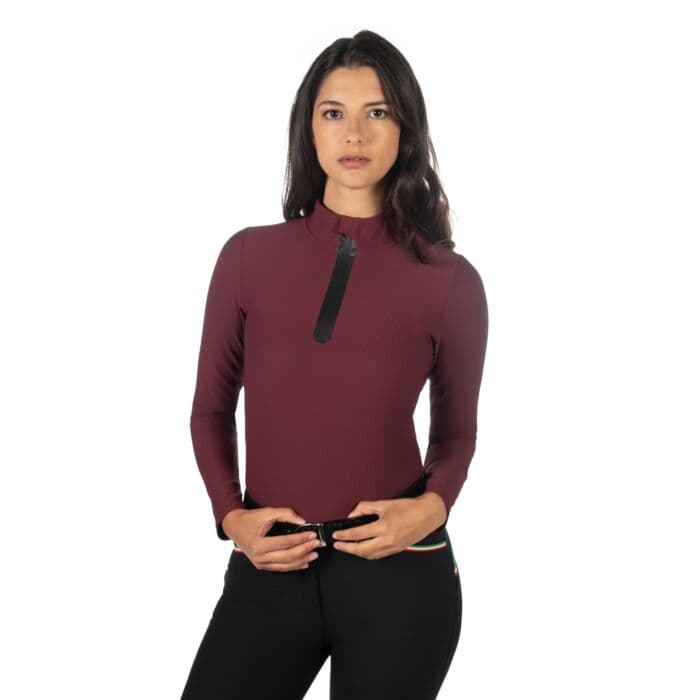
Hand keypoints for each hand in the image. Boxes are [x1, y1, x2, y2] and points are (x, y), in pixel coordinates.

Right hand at [223, 507, 320, 570]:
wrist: (234, 526)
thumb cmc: (250, 518)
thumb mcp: (267, 512)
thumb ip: (286, 514)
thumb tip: (303, 521)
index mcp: (259, 544)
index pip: (285, 542)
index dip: (301, 539)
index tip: (313, 534)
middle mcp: (259, 557)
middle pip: (287, 556)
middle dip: (304, 550)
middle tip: (316, 543)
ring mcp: (260, 563)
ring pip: (285, 565)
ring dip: (302, 560)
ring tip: (314, 554)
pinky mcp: (262, 565)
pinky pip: (280, 568)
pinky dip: (293, 566)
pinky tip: (304, 562)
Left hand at [331, 491, 446, 559]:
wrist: (427, 515)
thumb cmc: (408, 507)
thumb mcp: (384, 503)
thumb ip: (365, 508)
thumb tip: (352, 514)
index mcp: (384, 526)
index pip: (358, 534)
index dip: (344, 535)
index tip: (336, 535)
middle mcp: (388, 539)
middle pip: (361, 549)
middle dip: (347, 548)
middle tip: (337, 545)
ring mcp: (393, 546)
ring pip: (370, 555)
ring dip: (356, 553)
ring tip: (347, 548)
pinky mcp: (397, 549)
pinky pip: (379, 555)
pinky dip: (368, 554)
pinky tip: (363, 550)